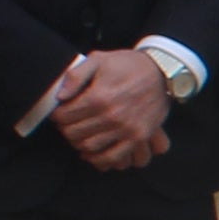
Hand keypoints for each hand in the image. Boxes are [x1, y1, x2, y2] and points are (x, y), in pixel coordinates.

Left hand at [54, 46, 172, 168]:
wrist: (161, 72)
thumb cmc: (128, 65)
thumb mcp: (98, 60)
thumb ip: (75, 76)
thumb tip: (60, 97)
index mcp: (98, 97)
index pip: (63, 116)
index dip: (57, 115)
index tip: (59, 113)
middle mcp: (111, 116)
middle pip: (73, 133)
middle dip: (65, 129)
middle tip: (68, 124)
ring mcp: (125, 129)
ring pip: (89, 146)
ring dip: (79, 143)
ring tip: (79, 135)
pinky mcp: (138, 137)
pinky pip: (113, 157)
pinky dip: (99, 159)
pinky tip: (93, 153)